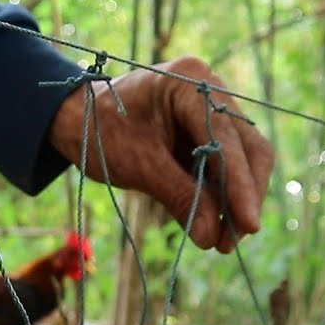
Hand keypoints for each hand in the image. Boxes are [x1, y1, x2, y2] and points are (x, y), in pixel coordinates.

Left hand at [48, 56, 273, 252]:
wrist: (75, 120)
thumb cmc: (99, 131)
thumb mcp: (137, 165)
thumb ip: (179, 196)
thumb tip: (212, 237)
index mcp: (190, 82)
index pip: (227, 137)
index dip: (240, 184)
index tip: (248, 224)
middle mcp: (210, 90)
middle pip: (247, 148)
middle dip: (243, 196)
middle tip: (233, 240)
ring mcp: (212, 111)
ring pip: (243, 160)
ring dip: (236, 201)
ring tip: (223, 241)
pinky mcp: (206, 134)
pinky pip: (225, 167)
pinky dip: (222, 196)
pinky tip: (216, 226)